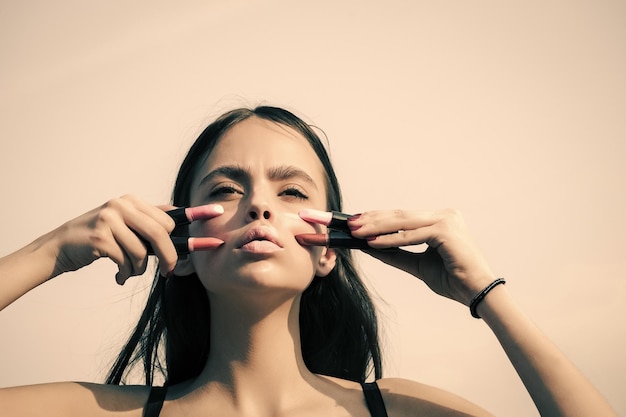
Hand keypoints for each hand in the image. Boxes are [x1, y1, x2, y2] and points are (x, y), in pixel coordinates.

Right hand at [50, 195, 222, 284]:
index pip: (170, 212)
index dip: (196, 214)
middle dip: (169, 257)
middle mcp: (122, 205)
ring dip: (139, 269)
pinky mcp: (99, 235)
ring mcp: (110, 218)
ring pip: (144, 251)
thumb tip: (177, 233)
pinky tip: (117, 276)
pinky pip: (126, 260)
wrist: (59, 248)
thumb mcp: (124, 227)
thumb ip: (148, 227)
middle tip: (168, 271)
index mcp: (133, 202)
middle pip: (162, 233)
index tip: (218, 212)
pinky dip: (125, 273)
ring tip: (128, 272)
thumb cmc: (98, 240)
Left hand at [348, 209, 496, 305]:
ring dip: (376, 227)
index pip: (402, 217)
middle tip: (348, 224)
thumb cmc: (453, 280)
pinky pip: (411, 236)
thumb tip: (368, 246)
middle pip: (400, 215)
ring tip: (355, 232)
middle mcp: (444, 215)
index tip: (355, 223)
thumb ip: (396, 254)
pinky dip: (390, 240)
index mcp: (440, 220)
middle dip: (372, 220)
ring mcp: (446, 220)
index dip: (377, 219)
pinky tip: (372, 243)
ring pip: (402, 222)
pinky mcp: (445, 231)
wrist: (478, 294)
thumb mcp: (418, 265)